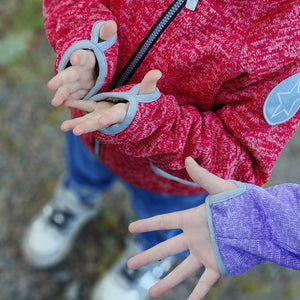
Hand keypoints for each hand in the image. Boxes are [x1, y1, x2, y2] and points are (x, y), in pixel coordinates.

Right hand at [48, 20, 117, 106]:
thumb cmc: (98, 53)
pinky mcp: (79, 91)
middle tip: (51, 85)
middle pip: (69, 75)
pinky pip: (73, 97)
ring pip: (68, 88)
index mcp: (86, 58)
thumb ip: (106, 35)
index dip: (79, 57)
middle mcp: (78, 70)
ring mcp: (77, 81)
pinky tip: (62, 105)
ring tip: (55, 102)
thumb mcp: (103, 44)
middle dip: (61, 80)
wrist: (93, 65)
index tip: (76, 58)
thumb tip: (111, 25)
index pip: (82, 57)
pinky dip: (68, 101)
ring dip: (61, 95)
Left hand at [60, 69, 161, 134]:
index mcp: (123, 113)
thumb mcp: (146, 94)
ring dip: (76, 122)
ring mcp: (102, 113)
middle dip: (87, 126)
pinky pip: (85, 107)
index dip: (110, 118)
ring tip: (63, 127)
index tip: (102, 121)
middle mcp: (110, 116)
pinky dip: (76, 105)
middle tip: (75, 131)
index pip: (116, 116)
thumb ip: (149, 84)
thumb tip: (158, 72)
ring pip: (88, 118)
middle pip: (98, 122)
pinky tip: (65, 102)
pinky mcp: (97, 108)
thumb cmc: (142, 103)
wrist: (135, 111)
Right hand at [128, 157, 236, 299]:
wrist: (261, 221)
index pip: (164, 222)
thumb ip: (203, 177)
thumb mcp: (220, 188)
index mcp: (192, 219)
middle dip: (147, 256)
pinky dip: (198, 295)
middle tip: (129, 264)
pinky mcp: (218, 266)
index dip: (146, 224)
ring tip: (151, 293)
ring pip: (181, 270)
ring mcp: (204, 253)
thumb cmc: (241, 201)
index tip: (130, 228)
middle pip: (165, 249)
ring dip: (167, 282)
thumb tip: (188, 158)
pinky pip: (205, 283)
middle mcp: (194, 238)